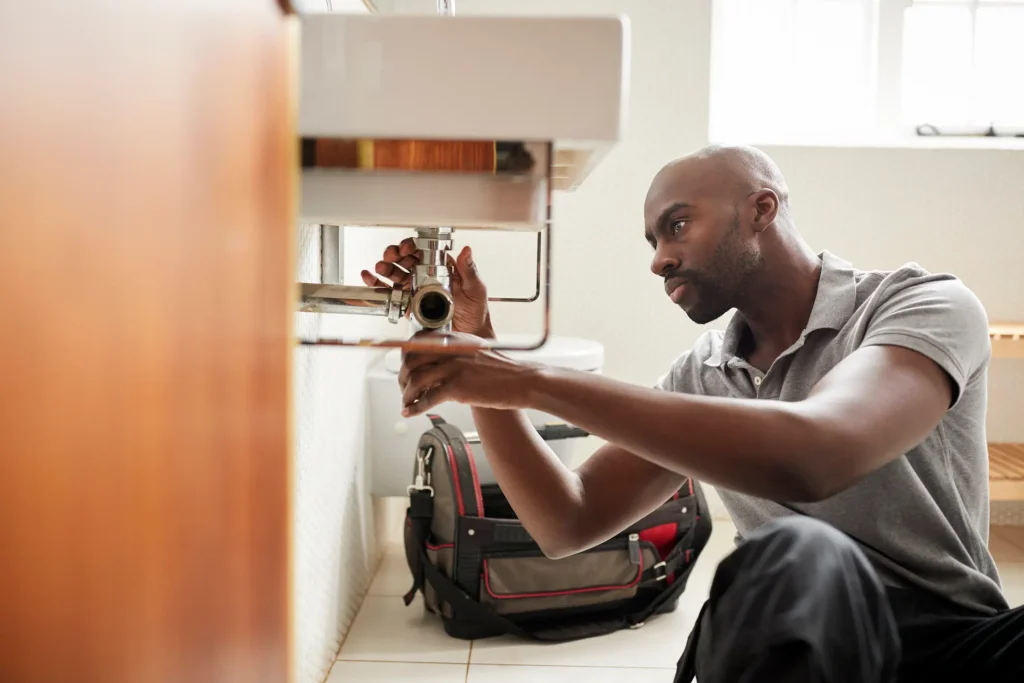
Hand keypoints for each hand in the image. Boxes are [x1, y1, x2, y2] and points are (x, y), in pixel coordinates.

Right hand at [361, 238, 492, 336]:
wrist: (470, 334)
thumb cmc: (475, 311)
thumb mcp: (476, 289)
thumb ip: (470, 270)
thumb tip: (466, 251)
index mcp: (441, 268)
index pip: (423, 251)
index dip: (412, 246)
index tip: (406, 248)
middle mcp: (426, 276)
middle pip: (405, 260)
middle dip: (395, 255)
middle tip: (391, 256)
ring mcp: (416, 289)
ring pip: (395, 273)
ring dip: (385, 267)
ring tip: (380, 267)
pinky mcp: (408, 304)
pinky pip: (390, 292)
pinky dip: (378, 284)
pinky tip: (370, 278)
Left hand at [399, 331, 541, 415]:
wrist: (522, 381)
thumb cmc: (502, 370)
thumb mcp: (474, 351)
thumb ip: (454, 353)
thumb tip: (433, 365)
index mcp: (453, 339)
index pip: (417, 341)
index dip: (405, 356)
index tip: (403, 367)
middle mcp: (450, 350)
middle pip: (411, 360)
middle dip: (402, 376)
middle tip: (403, 388)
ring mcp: (453, 368)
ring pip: (415, 380)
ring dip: (406, 394)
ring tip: (407, 403)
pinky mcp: (457, 387)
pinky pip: (427, 398)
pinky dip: (415, 408)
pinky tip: (411, 413)